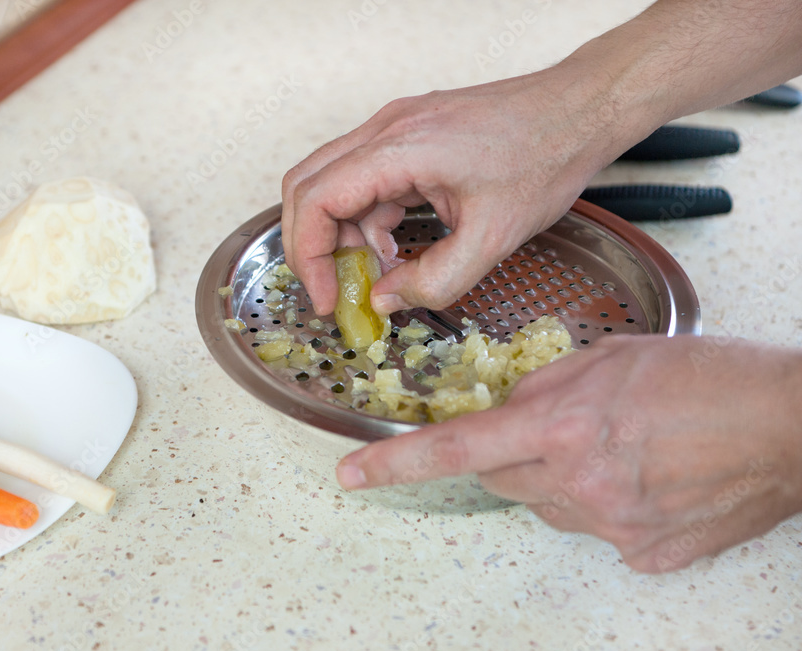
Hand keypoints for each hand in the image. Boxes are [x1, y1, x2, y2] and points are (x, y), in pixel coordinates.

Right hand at [281, 65, 648, 316]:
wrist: (580, 110)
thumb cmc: (545, 158)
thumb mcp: (492, 239)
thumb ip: (434, 281)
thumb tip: (385, 303)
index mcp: (400, 148)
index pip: (316, 200)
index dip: (310, 257)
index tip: (328, 299)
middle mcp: (386, 129)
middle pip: (307, 187)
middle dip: (313, 247)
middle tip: (336, 292)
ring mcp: (394, 127)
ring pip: (332, 183)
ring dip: (343, 234)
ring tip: (376, 275)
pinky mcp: (407, 135)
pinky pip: (363, 180)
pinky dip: (366, 220)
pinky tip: (394, 249)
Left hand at [335, 334, 801, 571]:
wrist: (789, 427)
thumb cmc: (709, 379)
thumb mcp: (611, 357)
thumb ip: (545, 385)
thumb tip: (507, 408)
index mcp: (564, 425)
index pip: (458, 449)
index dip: (396, 462)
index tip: (352, 474)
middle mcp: (579, 482)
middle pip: (501, 478)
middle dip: (510, 452)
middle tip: (556, 427)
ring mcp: (612, 524)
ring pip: (546, 504)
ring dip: (559, 476)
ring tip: (618, 446)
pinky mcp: (643, 551)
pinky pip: (593, 526)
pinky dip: (603, 502)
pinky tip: (644, 476)